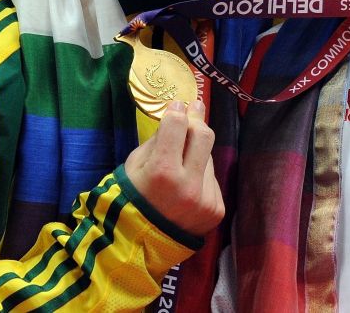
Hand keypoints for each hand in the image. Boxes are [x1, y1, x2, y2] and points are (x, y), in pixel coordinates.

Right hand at [123, 100, 224, 235]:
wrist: (141, 244)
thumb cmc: (132, 198)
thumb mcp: (135, 165)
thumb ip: (159, 139)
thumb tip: (180, 114)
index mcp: (162, 172)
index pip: (177, 125)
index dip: (177, 112)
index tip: (178, 104)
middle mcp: (188, 185)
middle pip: (204, 135)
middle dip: (197, 121)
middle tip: (193, 110)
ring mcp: (206, 199)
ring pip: (208, 158)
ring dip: (196, 154)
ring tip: (180, 168)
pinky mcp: (217, 209)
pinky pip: (211, 179)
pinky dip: (200, 176)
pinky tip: (187, 188)